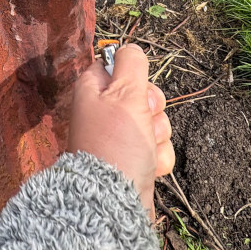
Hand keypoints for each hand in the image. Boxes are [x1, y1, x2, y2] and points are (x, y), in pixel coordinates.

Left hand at [67, 44, 174, 218]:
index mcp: (92, 92)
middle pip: (143, 95)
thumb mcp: (125, 93)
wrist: (114, 201)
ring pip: (155, 123)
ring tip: (144, 149)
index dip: (134, 76)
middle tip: (142, 120)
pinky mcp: (133, 161)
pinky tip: (149, 167)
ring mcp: (118, 139)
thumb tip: (129, 47)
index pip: (116, 67)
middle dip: (153, 109)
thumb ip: (131, 64)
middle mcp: (103, 113)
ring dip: (158, 136)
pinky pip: (157, 150)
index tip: (135, 89)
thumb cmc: (116, 142)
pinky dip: (158, 158)